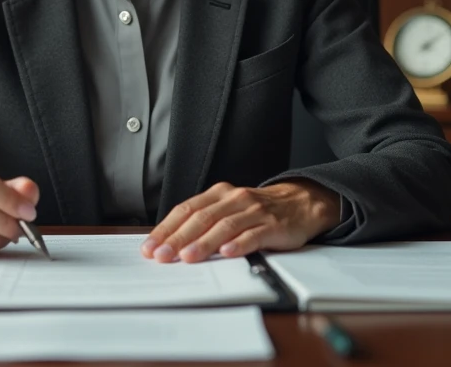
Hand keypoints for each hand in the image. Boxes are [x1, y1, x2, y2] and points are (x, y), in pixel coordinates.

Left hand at [140, 180, 340, 263]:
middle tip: (162, 255)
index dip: (166, 228)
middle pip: (201, 218)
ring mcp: (254, 211)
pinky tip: (227, 253)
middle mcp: (234, 199)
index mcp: (218, 194)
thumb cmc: (257, 211)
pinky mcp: (273, 225)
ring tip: (188, 257)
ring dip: (204, 242)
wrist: (300, 203)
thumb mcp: (228, 209)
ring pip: (224, 226)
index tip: (150, 246)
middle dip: (178, 238)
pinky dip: (239, 244)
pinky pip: (253, 234)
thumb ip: (204, 222)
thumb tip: (170, 243)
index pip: (186, 210)